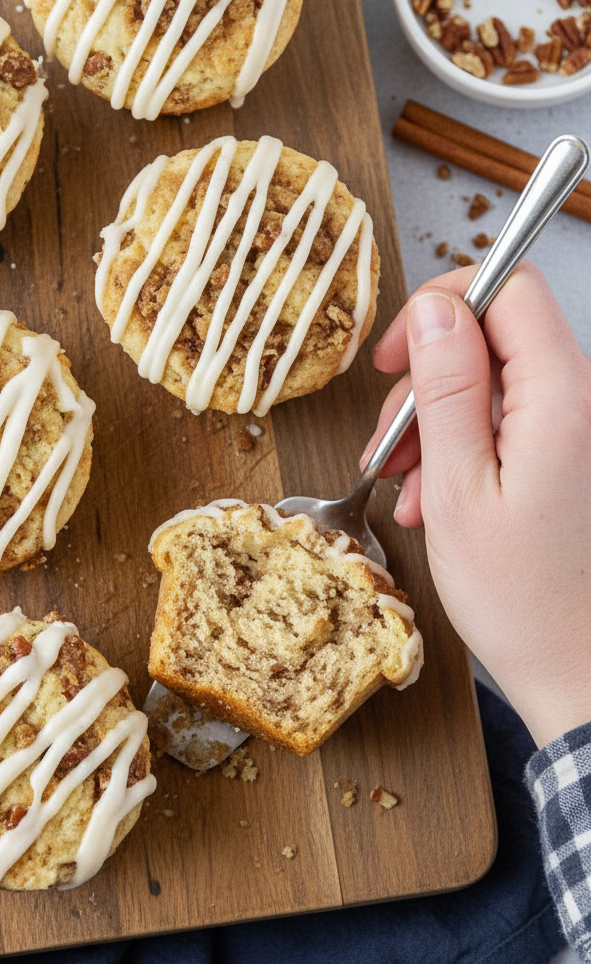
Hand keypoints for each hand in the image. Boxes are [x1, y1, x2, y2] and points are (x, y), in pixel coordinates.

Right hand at [365, 261, 590, 748]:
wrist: (582, 674)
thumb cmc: (523, 602)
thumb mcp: (456, 489)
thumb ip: (445, 390)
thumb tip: (436, 311)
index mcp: (564, 399)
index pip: (509, 288)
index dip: (444, 306)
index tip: (398, 355)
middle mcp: (588, 403)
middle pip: (499, 339)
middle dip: (432, 382)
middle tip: (392, 444)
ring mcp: (586, 432)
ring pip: (501, 386)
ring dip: (443, 426)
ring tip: (411, 489)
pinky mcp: (579, 458)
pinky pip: (518, 424)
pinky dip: (472, 450)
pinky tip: (440, 499)